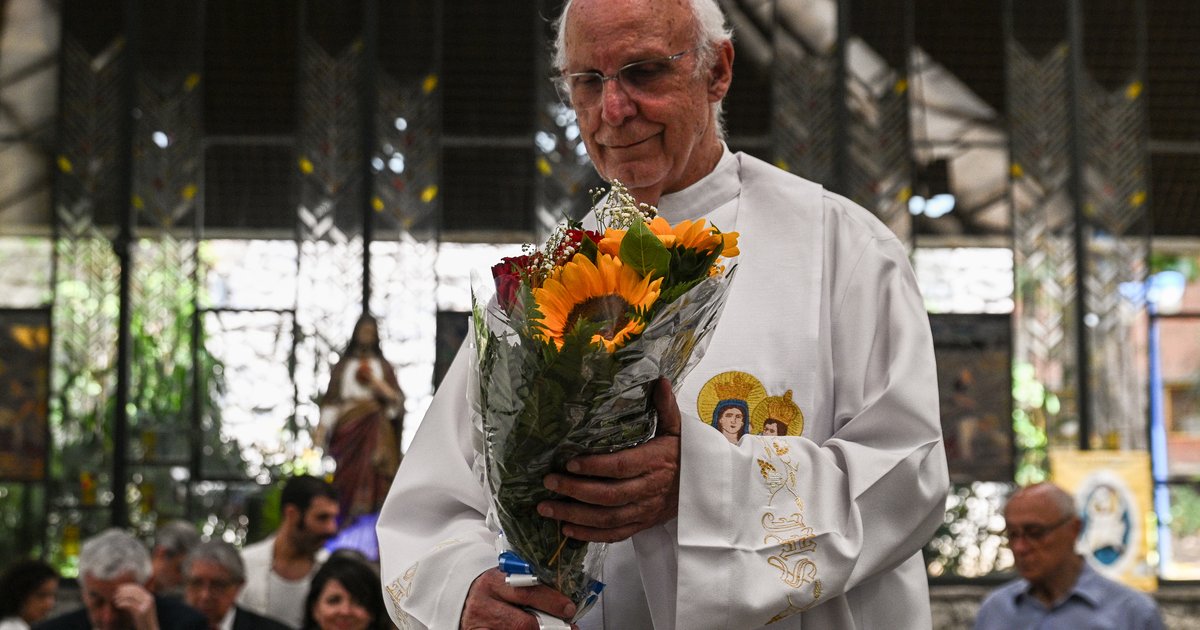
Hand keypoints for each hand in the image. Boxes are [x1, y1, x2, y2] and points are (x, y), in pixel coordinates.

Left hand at [112, 583, 158, 629]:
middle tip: (115, 594)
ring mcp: (146, 605)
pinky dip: (122, 603)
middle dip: (123, 591)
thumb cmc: (143, 620)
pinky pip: (129, 605)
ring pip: (131, 597)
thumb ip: (138, 600)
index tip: (119, 588)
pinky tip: (118, 605)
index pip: (137, 588)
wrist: (149, 629)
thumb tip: (127, 593)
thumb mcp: (141, 608)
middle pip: (134, 591)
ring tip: (115, 600)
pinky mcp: (141, 612)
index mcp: (149, 597)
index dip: (127, 587)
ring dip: (121, 597)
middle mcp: (149, 599)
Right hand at [460, 568, 577, 629]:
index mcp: (494, 582)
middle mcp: (484, 604)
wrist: (461, 598)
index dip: (552, 602)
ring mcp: (480, 626)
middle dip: (550, 628)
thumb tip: (562, 600)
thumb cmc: (491, 589)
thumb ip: (527, 585)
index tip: (569, 609)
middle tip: (568, 627)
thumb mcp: (505, 579)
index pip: (527, 592)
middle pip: (523, 623)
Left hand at [538, 378, 681, 542]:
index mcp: (656, 462)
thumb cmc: (685, 454)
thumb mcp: (678, 429)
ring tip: (547, 508)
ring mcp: (645, 510)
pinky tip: (567, 530)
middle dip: (575, 490)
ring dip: (575, 516)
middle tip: (548, 482)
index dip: (595, 467)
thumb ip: (665, 407)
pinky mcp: (642, 525)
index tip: (570, 463)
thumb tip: (660, 381)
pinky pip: (615, 534)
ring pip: (608, 518)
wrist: (707, 488)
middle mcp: (649, 489)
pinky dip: (590, 535)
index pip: (621, 466)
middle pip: (609, 495)